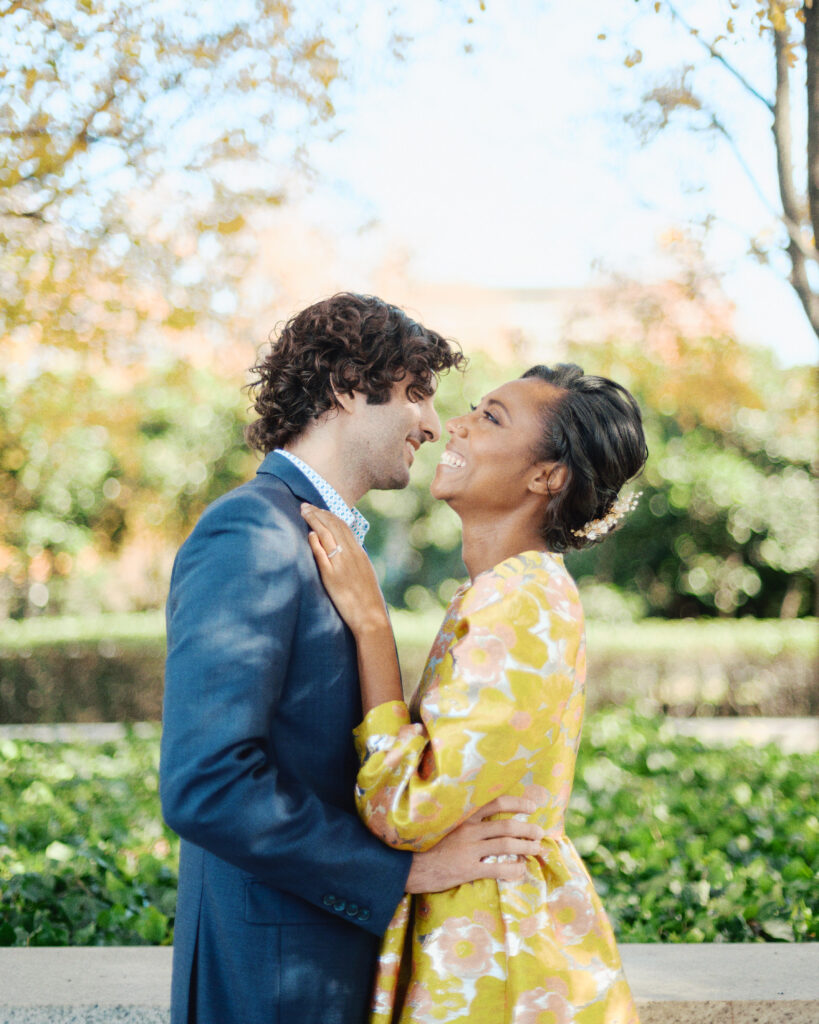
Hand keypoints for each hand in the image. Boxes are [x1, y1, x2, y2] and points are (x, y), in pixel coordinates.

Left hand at [300, 504, 388, 634]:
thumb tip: (341, 546)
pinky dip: (315, 542)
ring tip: (303, 512)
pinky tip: (308, 534)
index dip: (328, 514)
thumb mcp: (363, 572)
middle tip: (305, 505)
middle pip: (333, 526)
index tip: (317, 509)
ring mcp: (341, 565)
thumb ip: (353, 558)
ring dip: (314, 521)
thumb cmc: (366, 598)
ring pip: (327, 535)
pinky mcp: (332, 577)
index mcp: (359, 552)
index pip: (343, 525)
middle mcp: (351, 555)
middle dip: (318, 513)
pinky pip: (323, 555)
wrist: (371, 616)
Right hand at [405, 797, 543, 891]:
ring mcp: (469, 849)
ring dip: (526, 847)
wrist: (406, 865)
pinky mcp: (468, 869)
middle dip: (528, 829)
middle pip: (506, 825)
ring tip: (537, 849)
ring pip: (506, 845)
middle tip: (540, 833)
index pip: (495, 803)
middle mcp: (468, 829)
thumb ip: (462, 820)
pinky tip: (520, 870)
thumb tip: (483, 818)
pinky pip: (498, 867)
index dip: (517, 803)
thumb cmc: (424, 844)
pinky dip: (513, 868)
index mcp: (463, 815)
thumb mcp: (442, 824)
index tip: (531, 806)